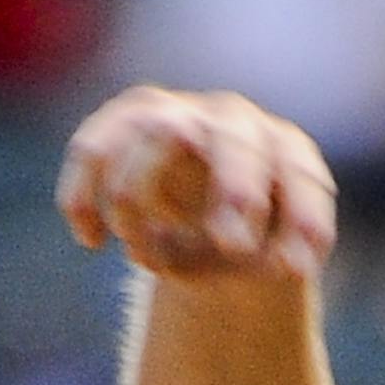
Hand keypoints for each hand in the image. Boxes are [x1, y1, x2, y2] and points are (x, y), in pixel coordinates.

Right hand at [56, 87, 336, 281]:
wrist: (206, 210)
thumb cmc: (248, 241)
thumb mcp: (269, 257)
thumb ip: (274, 261)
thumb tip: (280, 266)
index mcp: (287, 153)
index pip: (299, 175)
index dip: (300, 218)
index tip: (292, 271)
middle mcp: (235, 121)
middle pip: (233, 140)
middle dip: (235, 190)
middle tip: (231, 247)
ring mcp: (177, 112)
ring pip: (153, 137)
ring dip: (144, 204)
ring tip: (146, 261)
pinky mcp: (124, 119)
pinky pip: (95, 147)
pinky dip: (85, 193)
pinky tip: (91, 240)